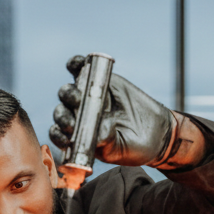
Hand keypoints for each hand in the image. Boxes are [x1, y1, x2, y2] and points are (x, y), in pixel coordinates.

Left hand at [49, 55, 178, 167]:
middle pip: (62, 112)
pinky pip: (79, 69)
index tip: (67, 135)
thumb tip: (98, 131)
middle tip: (73, 116)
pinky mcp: (97, 81)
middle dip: (63, 114)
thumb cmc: (133, 146)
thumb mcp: (120, 149)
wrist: (155, 131)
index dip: (59, 134)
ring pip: (68, 92)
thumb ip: (107, 142)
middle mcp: (78, 117)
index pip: (60, 135)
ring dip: (69, 93)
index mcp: (78, 138)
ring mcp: (86, 99)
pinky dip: (76, 64)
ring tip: (78, 96)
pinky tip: (79, 63)